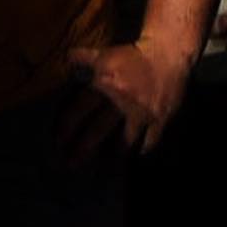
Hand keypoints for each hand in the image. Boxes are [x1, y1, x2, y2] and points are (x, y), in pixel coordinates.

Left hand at [59, 37, 190, 161]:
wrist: (167, 53)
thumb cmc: (132, 56)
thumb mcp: (104, 54)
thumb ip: (81, 59)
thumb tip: (63, 61)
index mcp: (104, 83)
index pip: (80, 109)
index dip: (66, 126)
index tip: (58, 141)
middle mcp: (121, 101)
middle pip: (98, 130)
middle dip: (83, 150)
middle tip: (71, 165)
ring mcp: (142, 113)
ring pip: (124, 142)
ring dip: (111, 159)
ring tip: (102, 173)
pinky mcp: (160, 119)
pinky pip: (149, 142)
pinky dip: (141, 151)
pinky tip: (134, 157)